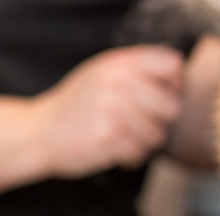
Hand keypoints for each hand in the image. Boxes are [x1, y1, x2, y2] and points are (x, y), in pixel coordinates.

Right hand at [30, 46, 184, 178]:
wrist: (38, 132)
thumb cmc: (77, 103)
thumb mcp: (103, 72)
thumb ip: (138, 68)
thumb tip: (181, 75)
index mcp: (120, 62)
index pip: (172, 64)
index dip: (176, 83)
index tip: (164, 94)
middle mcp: (118, 82)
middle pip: (173, 106)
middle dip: (161, 120)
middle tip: (142, 122)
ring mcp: (113, 110)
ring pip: (158, 134)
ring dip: (145, 141)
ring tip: (124, 135)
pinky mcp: (107, 138)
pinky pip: (140, 153)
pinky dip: (131, 156)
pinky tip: (114, 148)